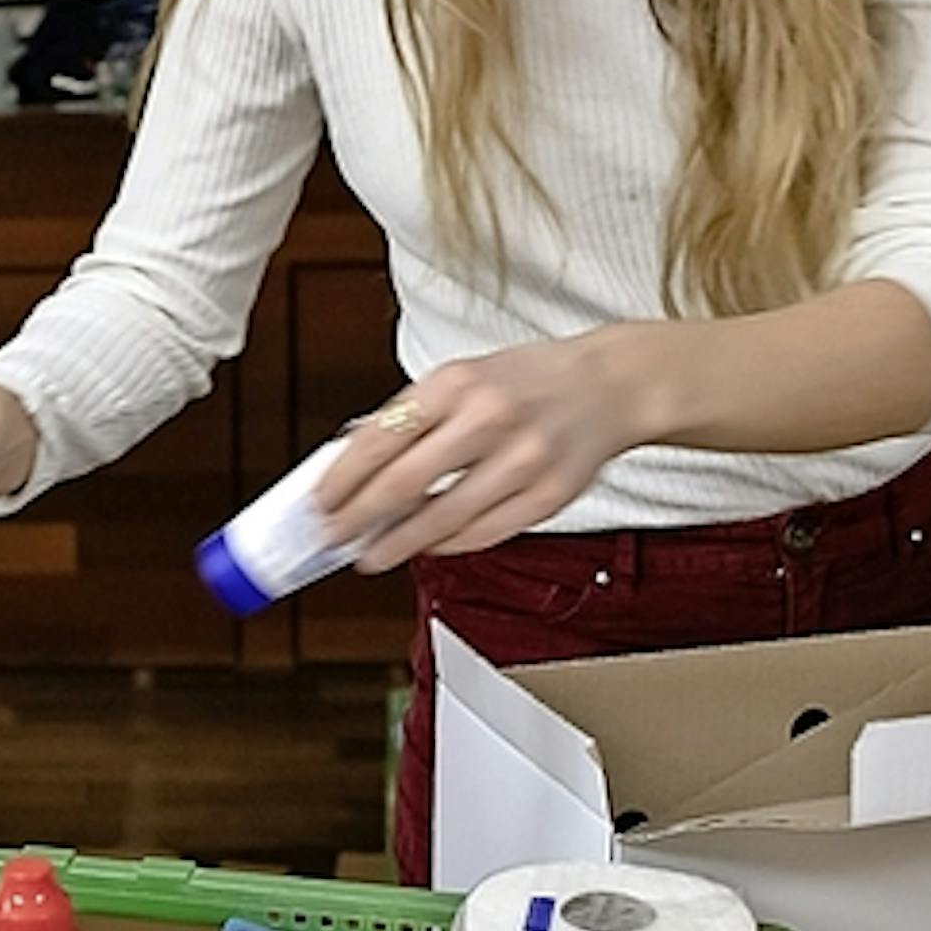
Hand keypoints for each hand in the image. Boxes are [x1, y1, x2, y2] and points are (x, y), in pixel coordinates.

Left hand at [310, 335, 646, 570]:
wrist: (610, 386)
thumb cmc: (528, 382)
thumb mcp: (462, 376)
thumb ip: (414, 416)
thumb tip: (355, 464)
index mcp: (456, 383)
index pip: (379, 438)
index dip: (341, 480)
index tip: (319, 503)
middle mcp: (489, 418)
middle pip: (403, 485)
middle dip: (358, 519)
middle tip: (334, 537)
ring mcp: (523, 460)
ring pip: (443, 520)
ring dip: (398, 544)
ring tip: (373, 554)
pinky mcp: (548, 496)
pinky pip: (484, 533)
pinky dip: (448, 545)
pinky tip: (428, 545)